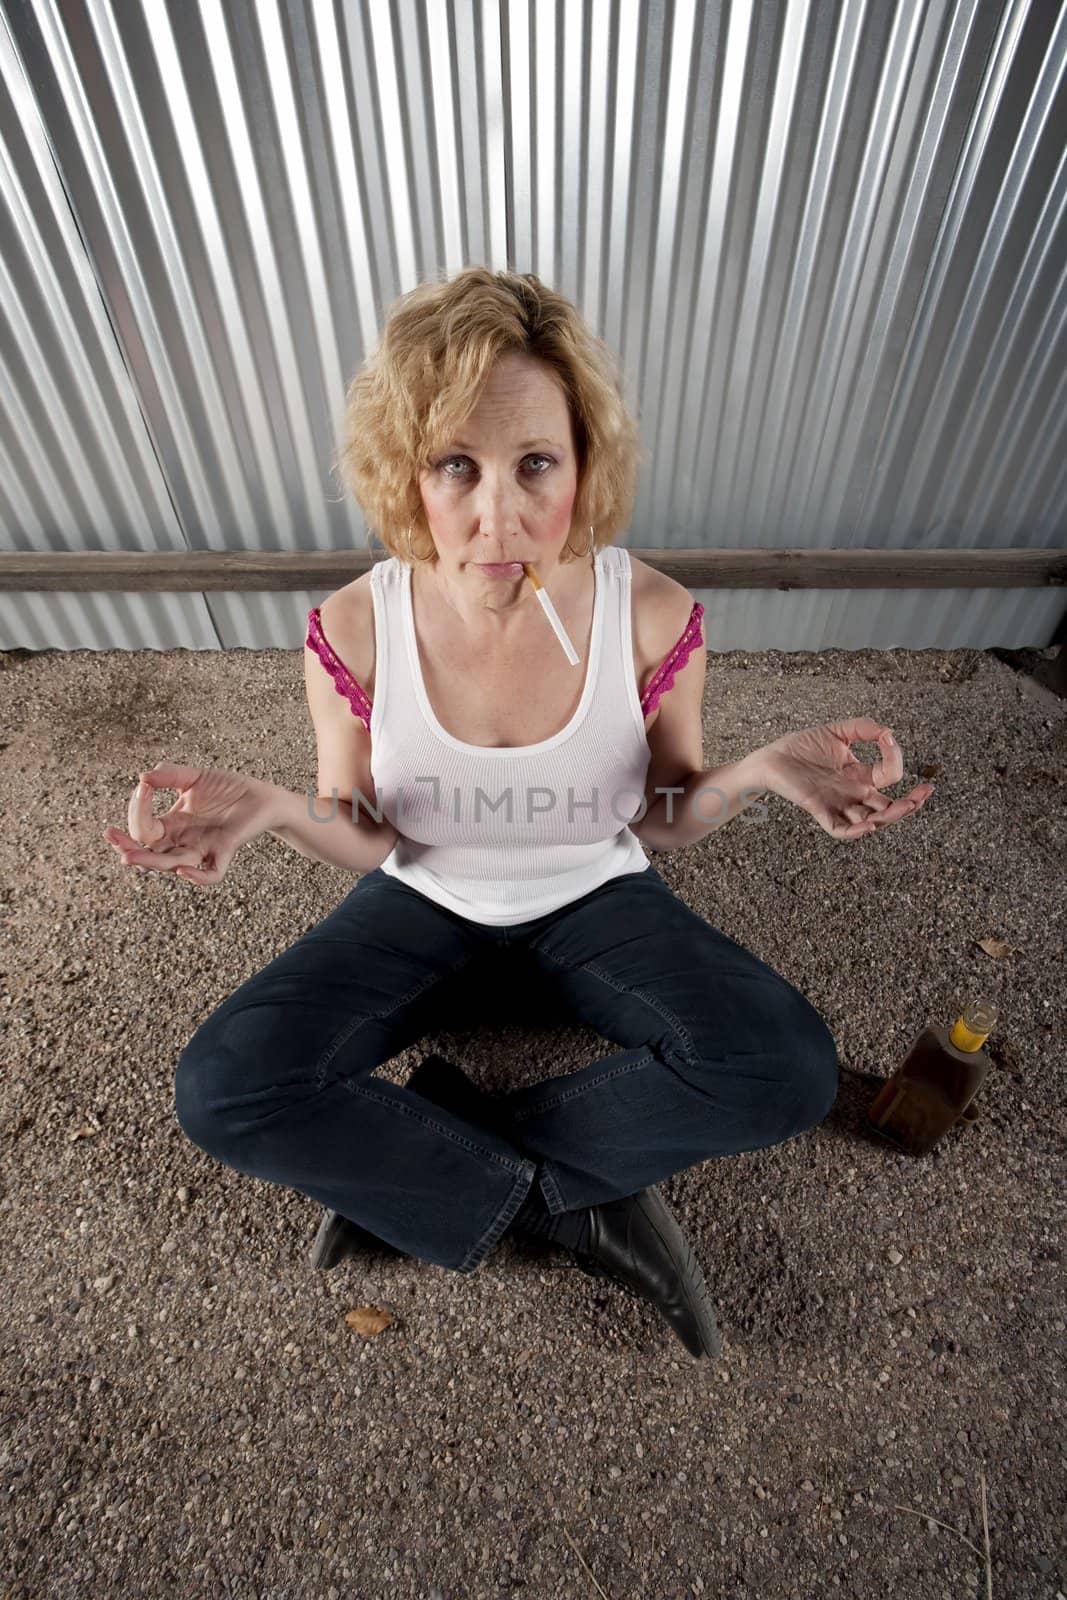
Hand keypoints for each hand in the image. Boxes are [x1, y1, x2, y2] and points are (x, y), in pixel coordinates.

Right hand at [102, 763, 274, 884]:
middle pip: (149, 854)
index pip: (144, 828)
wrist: (262, 796)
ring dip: (150, 862)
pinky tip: (183, 869)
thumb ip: (170, 775)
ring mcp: (203, 849)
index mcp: (172, 825)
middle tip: (111, 837)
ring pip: (171, 865)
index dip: (137, 811)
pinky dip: (197, 876)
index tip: (143, 788)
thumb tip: (143, 777)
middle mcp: (183, 842)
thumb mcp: (194, 778)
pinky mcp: (225, 851)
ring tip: (129, 857)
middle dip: (128, 848)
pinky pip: (211, 874)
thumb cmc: (228, 788)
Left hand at [762, 719, 933, 841]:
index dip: (894, 758)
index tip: (888, 738)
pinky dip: (856, 831)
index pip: (889, 776)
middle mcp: (853, 794)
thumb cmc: (800, 747)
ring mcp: (838, 805)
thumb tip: (888, 732)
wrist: (771, 758)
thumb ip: (863, 727)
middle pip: (889, 808)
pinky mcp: (819, 810)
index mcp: (860, 777)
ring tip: (905, 806)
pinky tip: (870, 825)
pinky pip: (841, 830)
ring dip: (890, 817)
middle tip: (925, 793)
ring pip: (872, 822)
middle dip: (910, 804)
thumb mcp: (837, 731)